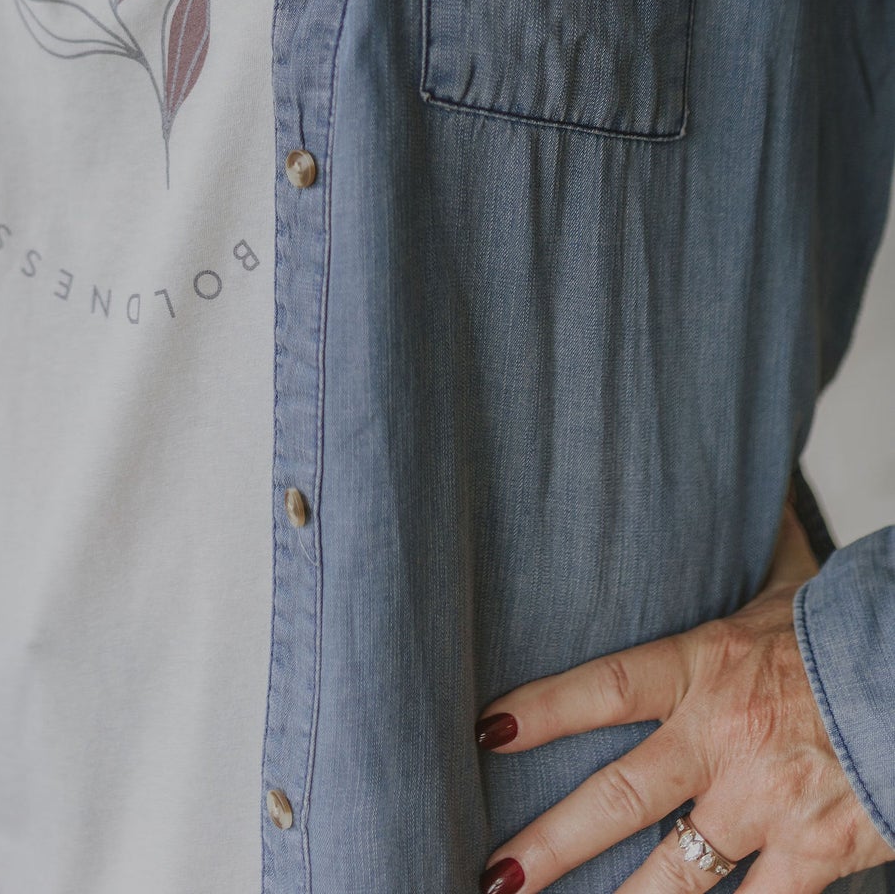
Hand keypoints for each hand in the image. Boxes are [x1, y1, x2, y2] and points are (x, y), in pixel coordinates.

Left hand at [474, 495, 894, 893]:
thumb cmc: (851, 630)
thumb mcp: (791, 583)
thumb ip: (759, 551)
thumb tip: (760, 483)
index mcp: (706, 667)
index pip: (606, 687)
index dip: (544, 709)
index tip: (485, 731)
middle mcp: (723, 739)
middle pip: (619, 798)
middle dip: (552, 841)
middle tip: (496, 872)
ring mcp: (766, 803)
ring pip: (673, 875)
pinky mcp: (815, 853)